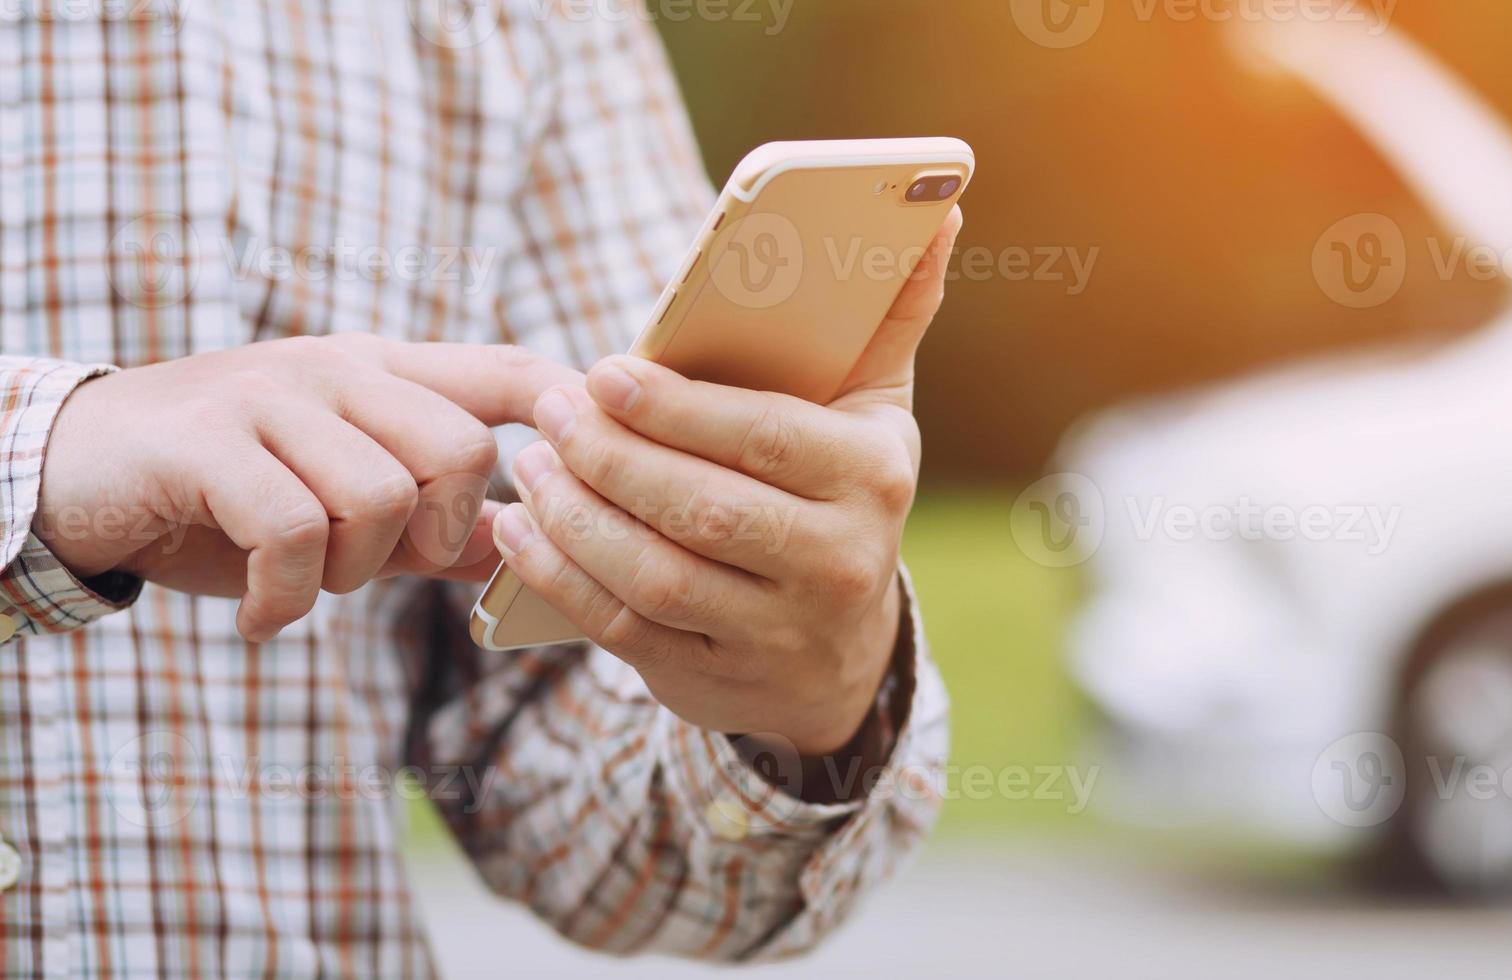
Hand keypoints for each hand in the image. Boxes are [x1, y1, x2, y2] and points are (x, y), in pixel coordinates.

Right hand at [36, 333, 581, 639]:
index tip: (604, 457)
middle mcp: (334, 367)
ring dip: (350, 574)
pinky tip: (263, 619)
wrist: (65, 475)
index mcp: (379, 373)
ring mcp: (268, 394)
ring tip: (301, 585)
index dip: (569, 406)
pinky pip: (292, 529)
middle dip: (439, 536)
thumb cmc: (215, 497)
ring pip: (380, 495)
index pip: (504, 369)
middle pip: (462, 449)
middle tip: (377, 569)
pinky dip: (286, 597)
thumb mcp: (333, 508)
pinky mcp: (205, 440)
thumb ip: (429, 526)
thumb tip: (523, 542)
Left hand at [492, 207, 962, 753]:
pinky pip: (624, 629)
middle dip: (612, 457)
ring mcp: (778, 633)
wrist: (840, 654)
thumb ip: (894, 311)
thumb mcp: (875, 409)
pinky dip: (562, 577)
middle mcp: (839, 563)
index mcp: (874, 481)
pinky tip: (523, 530)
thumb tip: (938, 210)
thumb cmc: (842, 494)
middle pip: (704, 510)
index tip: (604, 372)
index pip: (768, 439)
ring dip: (576, 517)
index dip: (678, 409)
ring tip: (530, 463)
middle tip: (549, 409)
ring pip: (658, 574)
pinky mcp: (716, 680)